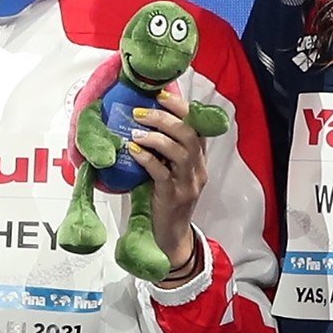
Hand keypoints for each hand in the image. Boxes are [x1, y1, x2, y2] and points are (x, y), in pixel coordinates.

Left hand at [126, 89, 212, 268]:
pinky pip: (162, 173)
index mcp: (198, 159)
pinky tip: (133, 150)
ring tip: (136, 130)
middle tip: (140, 111)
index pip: (197, 126)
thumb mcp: (167, 170)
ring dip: (157, 136)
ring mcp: (188, 183)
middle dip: (166, 118)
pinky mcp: (174, 197)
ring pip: (181, 151)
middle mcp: (198, 169)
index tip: (161, 94)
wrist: (170, 237)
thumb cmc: (164, 200)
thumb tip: (137, 123)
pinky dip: (147, 158)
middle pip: (189, 134)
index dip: (182, 108)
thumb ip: (160, 151)